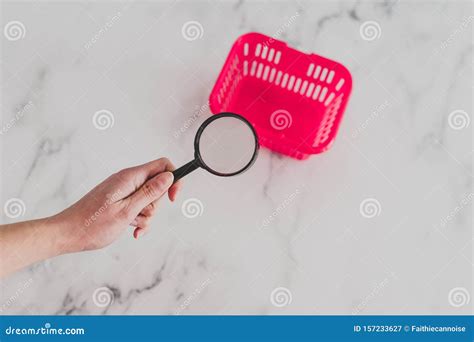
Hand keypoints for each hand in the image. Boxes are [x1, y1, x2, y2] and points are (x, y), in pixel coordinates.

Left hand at [53, 158, 181, 252]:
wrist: (67, 234)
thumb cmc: (93, 224)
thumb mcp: (127, 210)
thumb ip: (149, 193)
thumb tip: (169, 176)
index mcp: (130, 177)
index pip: (162, 165)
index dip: (173, 179)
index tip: (173, 198)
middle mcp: (127, 180)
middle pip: (157, 185)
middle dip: (156, 204)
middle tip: (142, 215)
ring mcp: (123, 191)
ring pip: (149, 200)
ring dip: (146, 215)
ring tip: (132, 224)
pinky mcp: (119, 201)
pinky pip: (138, 207)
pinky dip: (138, 220)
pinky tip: (132, 230)